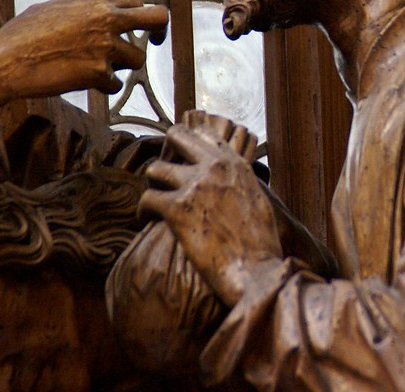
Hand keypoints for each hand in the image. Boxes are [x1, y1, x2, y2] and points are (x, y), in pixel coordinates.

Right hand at [0, 0, 168, 102]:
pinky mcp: (99, 72)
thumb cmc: (25, 32)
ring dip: (121, 65)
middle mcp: (107, 19)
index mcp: (97, 0)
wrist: (5, 62)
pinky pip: (115, 84)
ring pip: (137, 59)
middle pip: (158, 18)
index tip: (138, 23)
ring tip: (96, 65)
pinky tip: (80, 80)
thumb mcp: (59, 5)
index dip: (138, 12)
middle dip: (159, 31)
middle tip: (154, 41)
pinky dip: (102, 85)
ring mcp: (105, 46)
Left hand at [139, 114, 281, 305]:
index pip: (204, 133)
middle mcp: (214, 167)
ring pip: (155, 169)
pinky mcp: (177, 209)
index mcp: (235, 163)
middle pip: (176, 137)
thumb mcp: (257, 199)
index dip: (188, 144)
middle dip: (166, 153)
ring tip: (154, 200)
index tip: (181, 159)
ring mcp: (195, 186)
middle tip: (163, 175)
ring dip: (153, 184)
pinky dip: (144, 210)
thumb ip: (240, 182)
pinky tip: (147, 219)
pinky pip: (147, 198)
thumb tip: (231, 182)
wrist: (255, 271)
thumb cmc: (260, 244)